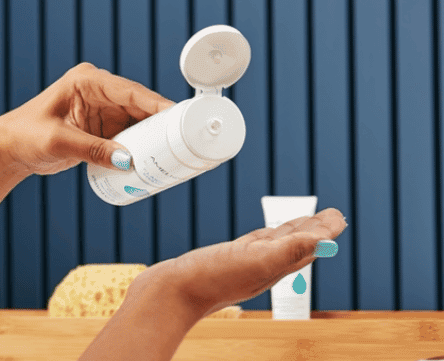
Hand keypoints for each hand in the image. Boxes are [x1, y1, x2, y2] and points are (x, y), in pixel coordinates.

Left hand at [0, 62, 174, 176]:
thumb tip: (127, 160)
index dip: (156, 103)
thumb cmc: (25, 135)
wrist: (9, 148)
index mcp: (87, 81)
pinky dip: (140, 146)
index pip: (129, 91)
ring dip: (153, 136)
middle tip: (185, 139)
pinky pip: (128, 135)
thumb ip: (92, 150)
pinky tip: (154, 157)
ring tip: (176, 151)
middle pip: (139, 105)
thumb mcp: (59, 142)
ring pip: (137, 121)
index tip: (179, 115)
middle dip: (161, 122)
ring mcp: (101, 110)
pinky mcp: (101, 128)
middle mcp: (98, 92)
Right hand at [128, 207, 347, 318]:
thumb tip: (326, 240)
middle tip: (330, 215)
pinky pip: (253, 244)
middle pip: (296, 245)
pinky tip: (263, 236)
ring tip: (305, 222)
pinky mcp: (225, 259)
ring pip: (275, 244)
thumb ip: (289, 250)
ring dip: (293, 232)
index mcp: (274, 267)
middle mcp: (262, 266)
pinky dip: (265, 236)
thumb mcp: (254, 261)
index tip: (338, 217)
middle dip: (314, 230)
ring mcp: (243, 263)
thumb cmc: (211, 279)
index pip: (308, 247)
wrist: (171, 293)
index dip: (325, 231)